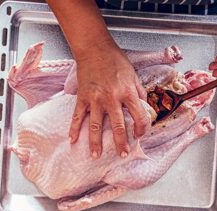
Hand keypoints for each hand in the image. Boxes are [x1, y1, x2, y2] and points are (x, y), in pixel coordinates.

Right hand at [69, 42, 149, 158]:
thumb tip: (144, 109)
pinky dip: (74, 129)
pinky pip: (78, 116)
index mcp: (127, 92)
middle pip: (117, 126)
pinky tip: (72, 140)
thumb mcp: (133, 75)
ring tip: (95, 155)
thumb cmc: (115, 60)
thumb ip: (139, 93)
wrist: (94, 49)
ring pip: (96, 126)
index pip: (139, 116)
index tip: (140, 134)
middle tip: (122, 154)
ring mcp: (95, 99)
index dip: (142, 128)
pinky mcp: (82, 98)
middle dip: (120, 142)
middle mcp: (112, 98)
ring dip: (95, 142)